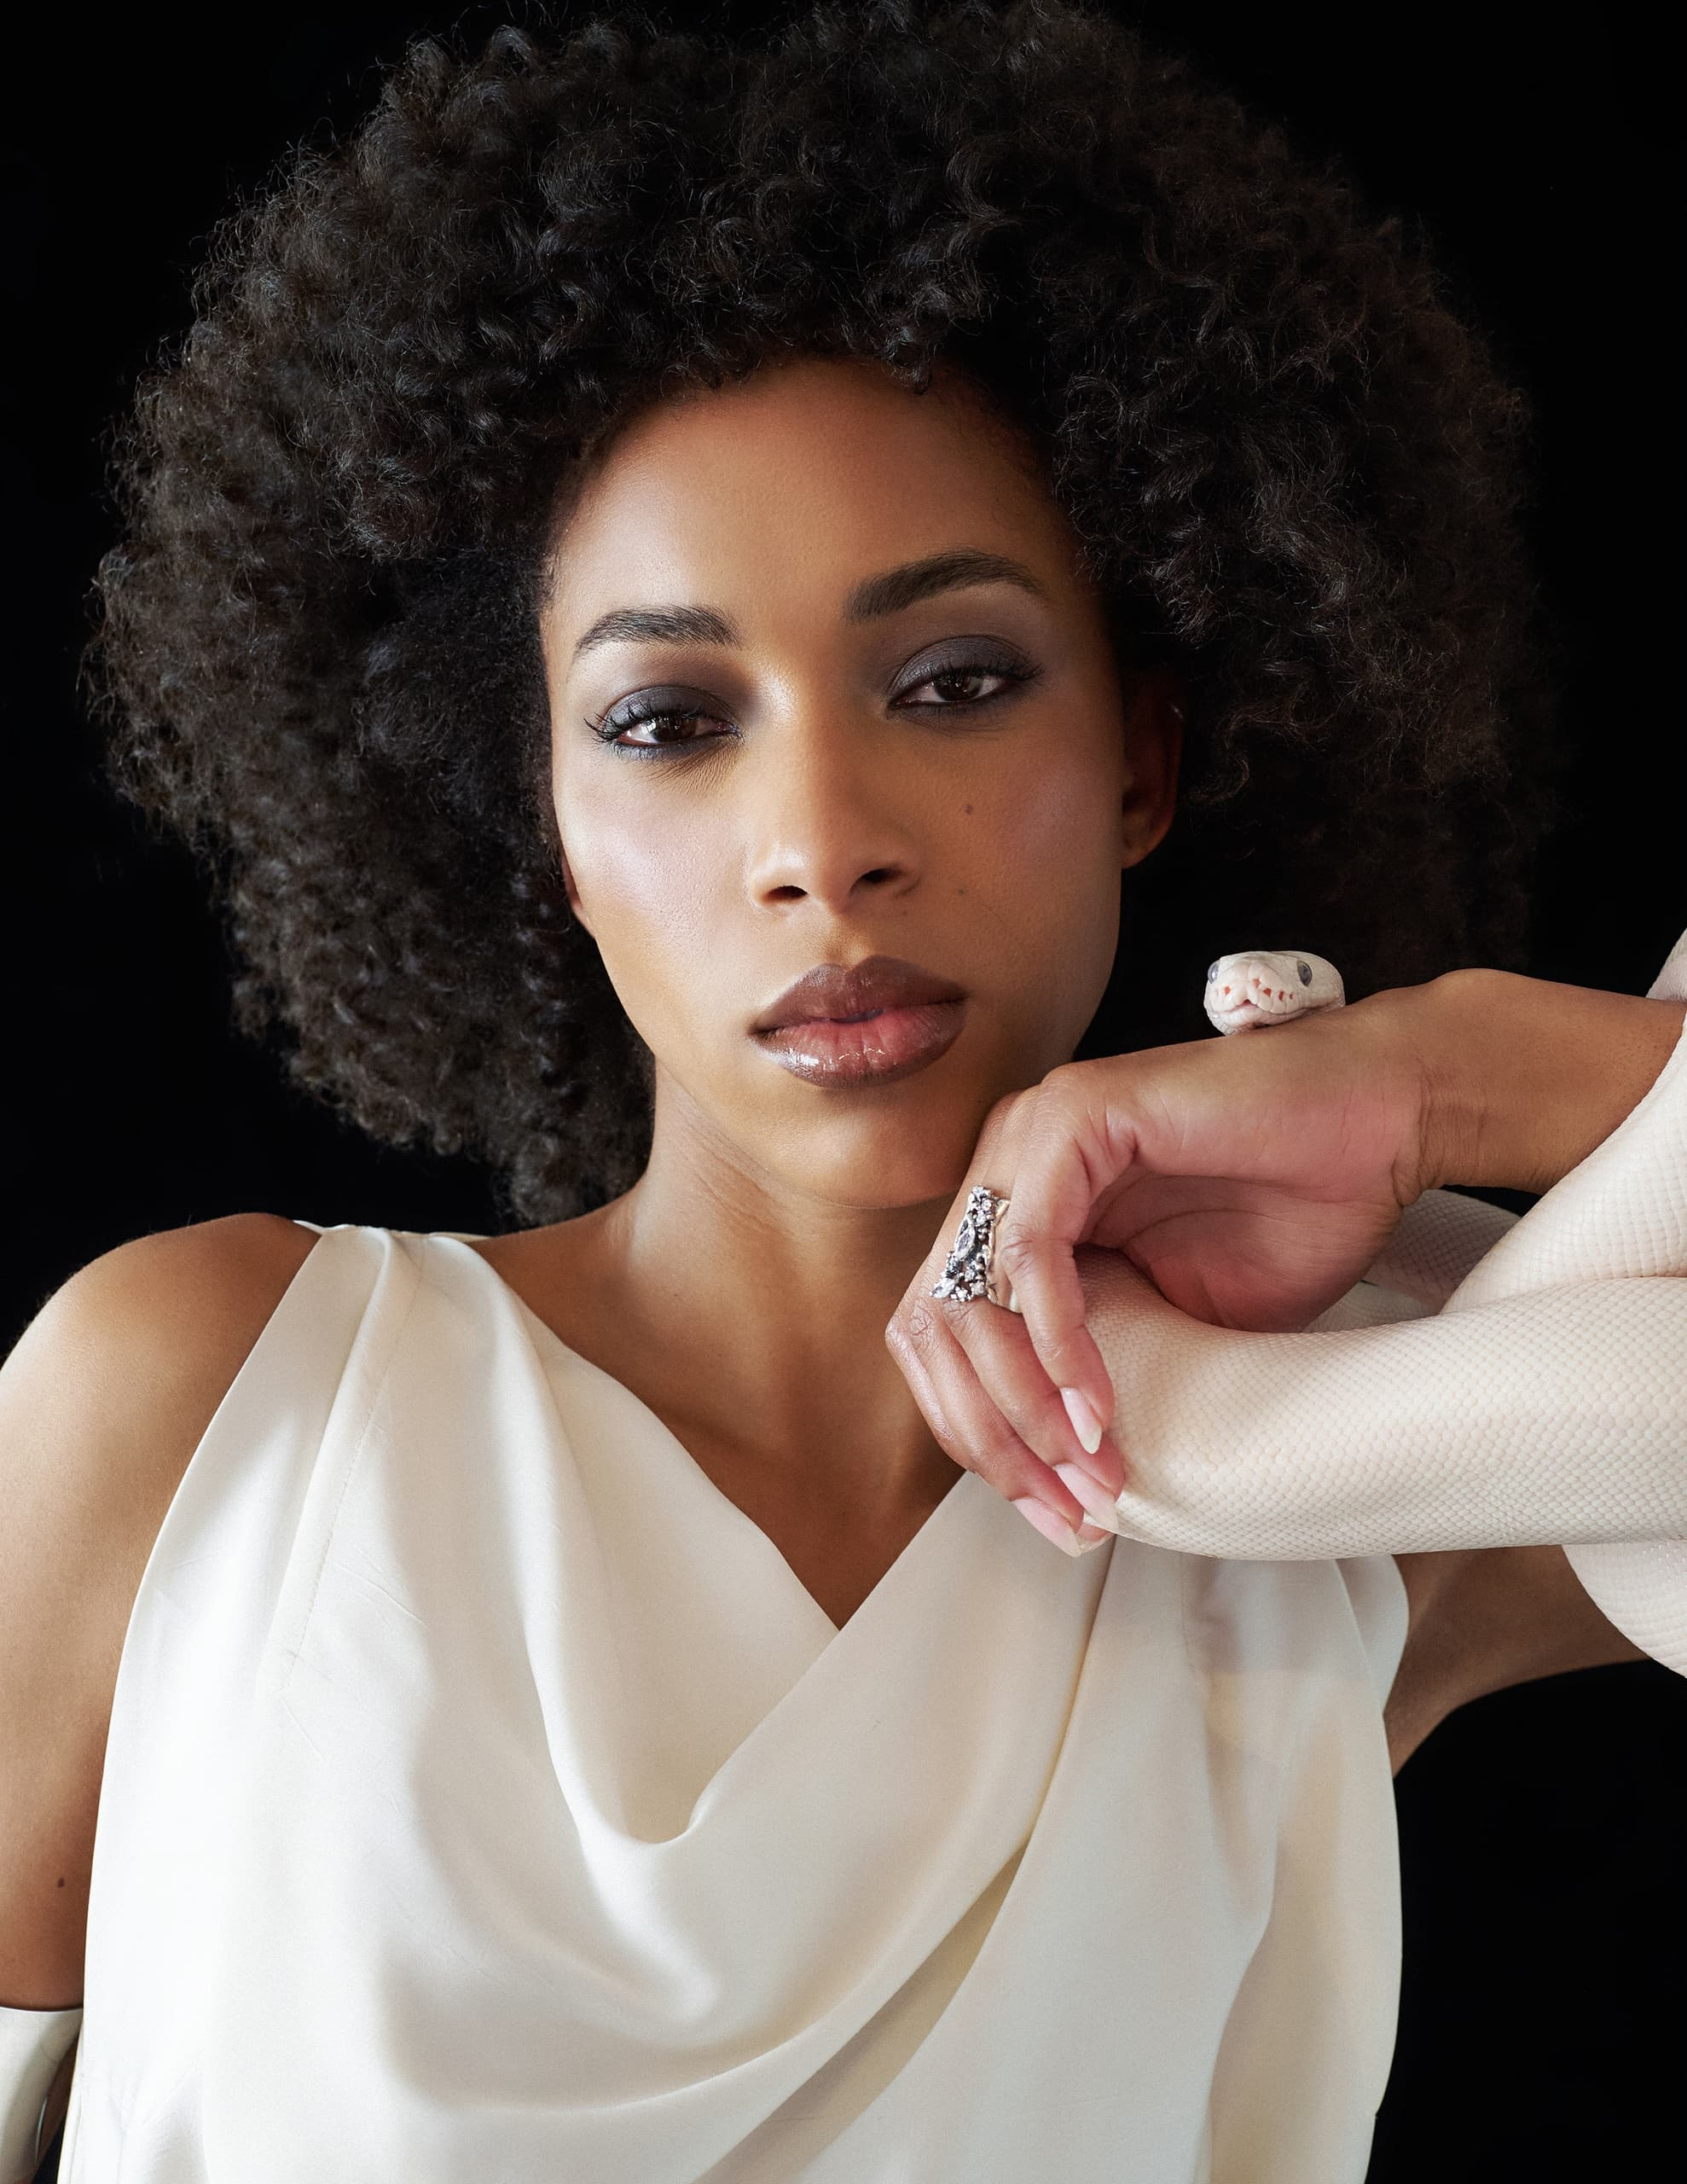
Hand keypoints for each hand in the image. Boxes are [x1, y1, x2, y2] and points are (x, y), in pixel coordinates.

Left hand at [884, 985, 1432, 1550]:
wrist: (1381, 1123)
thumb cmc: (1293, 1215)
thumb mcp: (1178, 1327)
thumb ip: (1100, 1368)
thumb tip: (1049, 1471)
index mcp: (1013, 1210)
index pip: (941, 1338)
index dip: (979, 1435)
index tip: (1051, 1513)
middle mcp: (1003, 1167)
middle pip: (933, 1324)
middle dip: (991, 1436)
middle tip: (1065, 1511)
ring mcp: (1030, 1133)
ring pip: (968, 1293)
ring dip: (1022, 1402)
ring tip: (1089, 1471)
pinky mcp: (1075, 1113)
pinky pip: (1030, 1247)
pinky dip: (1055, 1338)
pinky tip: (1096, 1406)